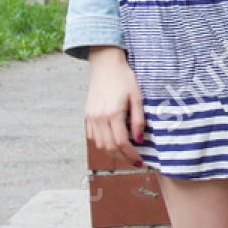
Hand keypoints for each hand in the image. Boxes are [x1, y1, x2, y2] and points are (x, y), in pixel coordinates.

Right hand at [86, 47, 145, 167]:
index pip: (121, 142)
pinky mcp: (87, 115)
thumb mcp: (137, 97)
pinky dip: (102, 144)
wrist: (105, 66)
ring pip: (100, 144)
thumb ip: (138, 119)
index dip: (131, 154)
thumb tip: (139, 140)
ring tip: (125, 156)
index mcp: (113, 113)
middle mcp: (99, 117)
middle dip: (123, 158)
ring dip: (112, 154)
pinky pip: (93, 137)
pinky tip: (113, 145)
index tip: (140, 160)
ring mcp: (91, 117)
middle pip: (109, 147)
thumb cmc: (124, 79)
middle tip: (134, 162)